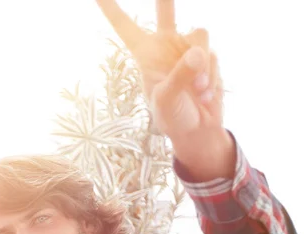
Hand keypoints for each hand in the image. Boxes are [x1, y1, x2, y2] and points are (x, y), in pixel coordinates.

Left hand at [96, 0, 235, 179]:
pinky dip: (211, 77)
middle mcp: (166, 45)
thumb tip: (197, 52)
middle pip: (166, 9)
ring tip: (197, 91)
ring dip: (202, 65)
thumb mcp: (166, 100)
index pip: (126, 27)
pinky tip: (205, 96)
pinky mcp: (208, 55)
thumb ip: (179, 75)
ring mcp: (188, 48)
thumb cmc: (172, 116)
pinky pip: (213, 55)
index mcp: (145, 54)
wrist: (196, 130)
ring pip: (200, 34)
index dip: (112, 9)